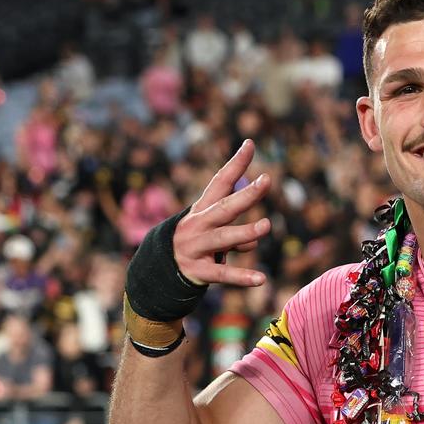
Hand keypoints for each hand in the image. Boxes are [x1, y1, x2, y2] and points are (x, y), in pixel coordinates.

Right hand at [174, 140, 271, 286]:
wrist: (157, 271)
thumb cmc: (194, 244)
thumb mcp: (210, 232)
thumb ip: (234, 232)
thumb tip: (253, 241)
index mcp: (202, 210)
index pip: (220, 182)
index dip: (235, 164)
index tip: (250, 144)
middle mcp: (198, 225)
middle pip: (224, 207)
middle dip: (245, 194)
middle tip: (266, 181)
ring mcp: (197, 247)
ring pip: (223, 237)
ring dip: (245, 232)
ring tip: (266, 226)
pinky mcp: (198, 271)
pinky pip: (223, 274)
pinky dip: (242, 277)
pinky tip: (261, 279)